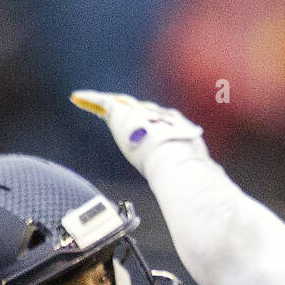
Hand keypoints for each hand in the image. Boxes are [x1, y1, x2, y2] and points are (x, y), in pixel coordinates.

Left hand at [70, 90, 205, 173]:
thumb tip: (207, 186)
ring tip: (89, 101)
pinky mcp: (121, 113)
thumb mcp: (192, 170)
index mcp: (175, 129)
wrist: (175, 157)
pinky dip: (89, 99)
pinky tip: (76, 98)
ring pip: (119, 105)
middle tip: (118, 109)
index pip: (161, 124)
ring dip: (105, 104)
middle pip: (140, 111)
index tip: (147, 127)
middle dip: (129, 111)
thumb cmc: (186, 168)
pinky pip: (102, 102)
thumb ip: (194, 172)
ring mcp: (139, 113)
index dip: (152, 124)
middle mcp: (158, 117)